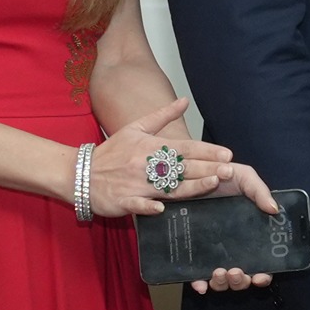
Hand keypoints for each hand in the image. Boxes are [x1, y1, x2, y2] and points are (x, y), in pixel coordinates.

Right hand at [85, 96, 247, 218]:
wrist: (80, 174)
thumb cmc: (111, 153)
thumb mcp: (134, 128)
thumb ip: (162, 116)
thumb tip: (185, 100)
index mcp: (149, 147)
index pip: (183, 148)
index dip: (206, 151)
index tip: (227, 154)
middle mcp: (145, 165)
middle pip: (181, 168)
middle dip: (206, 168)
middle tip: (230, 170)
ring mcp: (135, 183)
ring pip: (167, 187)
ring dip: (190, 186)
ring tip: (212, 184)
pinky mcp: (123, 200)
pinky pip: (137, 204)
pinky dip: (148, 206)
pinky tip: (161, 208)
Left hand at [189, 162, 282, 295]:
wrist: (189, 174)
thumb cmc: (221, 176)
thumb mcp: (244, 177)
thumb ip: (260, 191)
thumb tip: (274, 209)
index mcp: (250, 235)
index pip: (262, 263)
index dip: (263, 275)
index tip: (260, 276)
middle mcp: (232, 248)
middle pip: (241, 277)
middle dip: (240, 281)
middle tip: (235, 272)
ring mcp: (211, 252)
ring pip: (220, 281)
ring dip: (222, 283)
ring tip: (219, 272)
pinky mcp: (191, 253)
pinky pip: (195, 276)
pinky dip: (199, 284)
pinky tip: (199, 283)